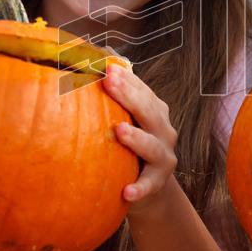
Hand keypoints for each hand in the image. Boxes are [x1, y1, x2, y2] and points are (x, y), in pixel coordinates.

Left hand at [102, 64, 177, 213]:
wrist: (146, 186)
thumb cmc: (127, 147)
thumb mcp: (122, 119)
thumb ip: (111, 96)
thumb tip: (88, 58)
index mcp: (154, 112)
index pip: (142, 91)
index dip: (127, 79)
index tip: (106, 68)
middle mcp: (163, 131)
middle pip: (150, 112)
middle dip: (130, 97)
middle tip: (109, 82)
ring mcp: (163, 157)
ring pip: (153, 147)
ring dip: (138, 139)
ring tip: (119, 131)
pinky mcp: (158, 182)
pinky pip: (149, 185)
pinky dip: (140, 188)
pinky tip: (127, 192)